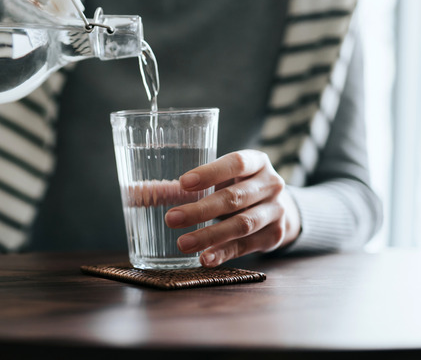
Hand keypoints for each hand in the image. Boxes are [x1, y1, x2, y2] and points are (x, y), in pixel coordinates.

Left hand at [164, 150, 300, 266]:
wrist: (280, 208)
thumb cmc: (239, 186)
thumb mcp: (224, 178)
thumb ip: (189, 185)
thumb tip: (141, 192)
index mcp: (257, 162)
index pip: (236, 163)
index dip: (210, 173)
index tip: (183, 183)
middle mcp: (271, 184)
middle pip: (234, 197)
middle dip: (200, 210)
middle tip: (171, 219)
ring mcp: (276, 211)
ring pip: (241, 224)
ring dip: (209, 235)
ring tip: (183, 243)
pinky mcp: (274, 236)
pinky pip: (246, 245)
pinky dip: (224, 253)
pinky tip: (204, 258)